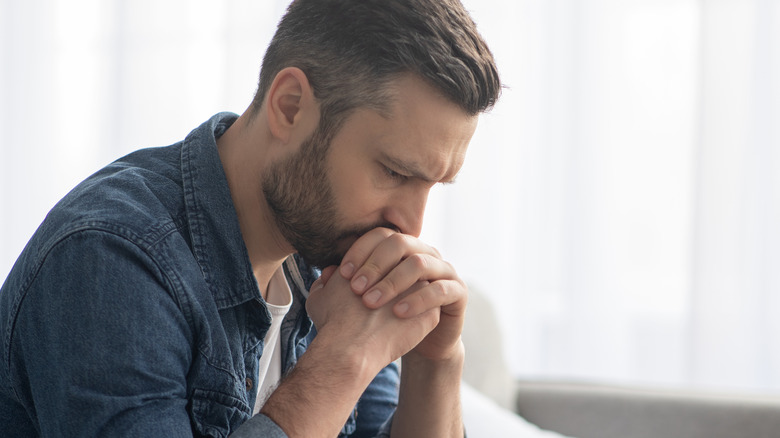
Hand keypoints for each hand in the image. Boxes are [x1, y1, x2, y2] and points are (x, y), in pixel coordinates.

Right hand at [306, 265, 439, 369]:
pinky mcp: (430, 312)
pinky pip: (430, 310)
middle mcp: (400, 269)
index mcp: (375, 260)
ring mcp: (419, 289)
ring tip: (394, 315)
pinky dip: (420, 317)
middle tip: (385, 302)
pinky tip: (406, 328)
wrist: (351, 347)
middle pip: (406, 267)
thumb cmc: (333, 323)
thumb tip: (330, 275)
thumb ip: (325, 282)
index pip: (383, 254)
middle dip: (398, 280)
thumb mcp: (320, 298)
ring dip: (412, 296)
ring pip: (421, 287)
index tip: (370, 289)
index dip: (376, 272)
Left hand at [336, 227, 467, 360]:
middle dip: (375, 265)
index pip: (380, 235)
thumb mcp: (361, 302)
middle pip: (400, 242)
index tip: (342, 275)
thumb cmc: (385, 319)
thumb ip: (342, 287)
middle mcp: (424, 252)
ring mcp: (444, 270)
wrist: (418, 343)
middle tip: (356, 289)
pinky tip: (398, 313)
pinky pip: (439, 290)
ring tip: (372, 303)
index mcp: (402, 249)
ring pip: (421, 263)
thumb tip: (327, 273)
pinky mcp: (457, 292)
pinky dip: (418, 300)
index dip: (360, 251)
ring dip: (393, 282)